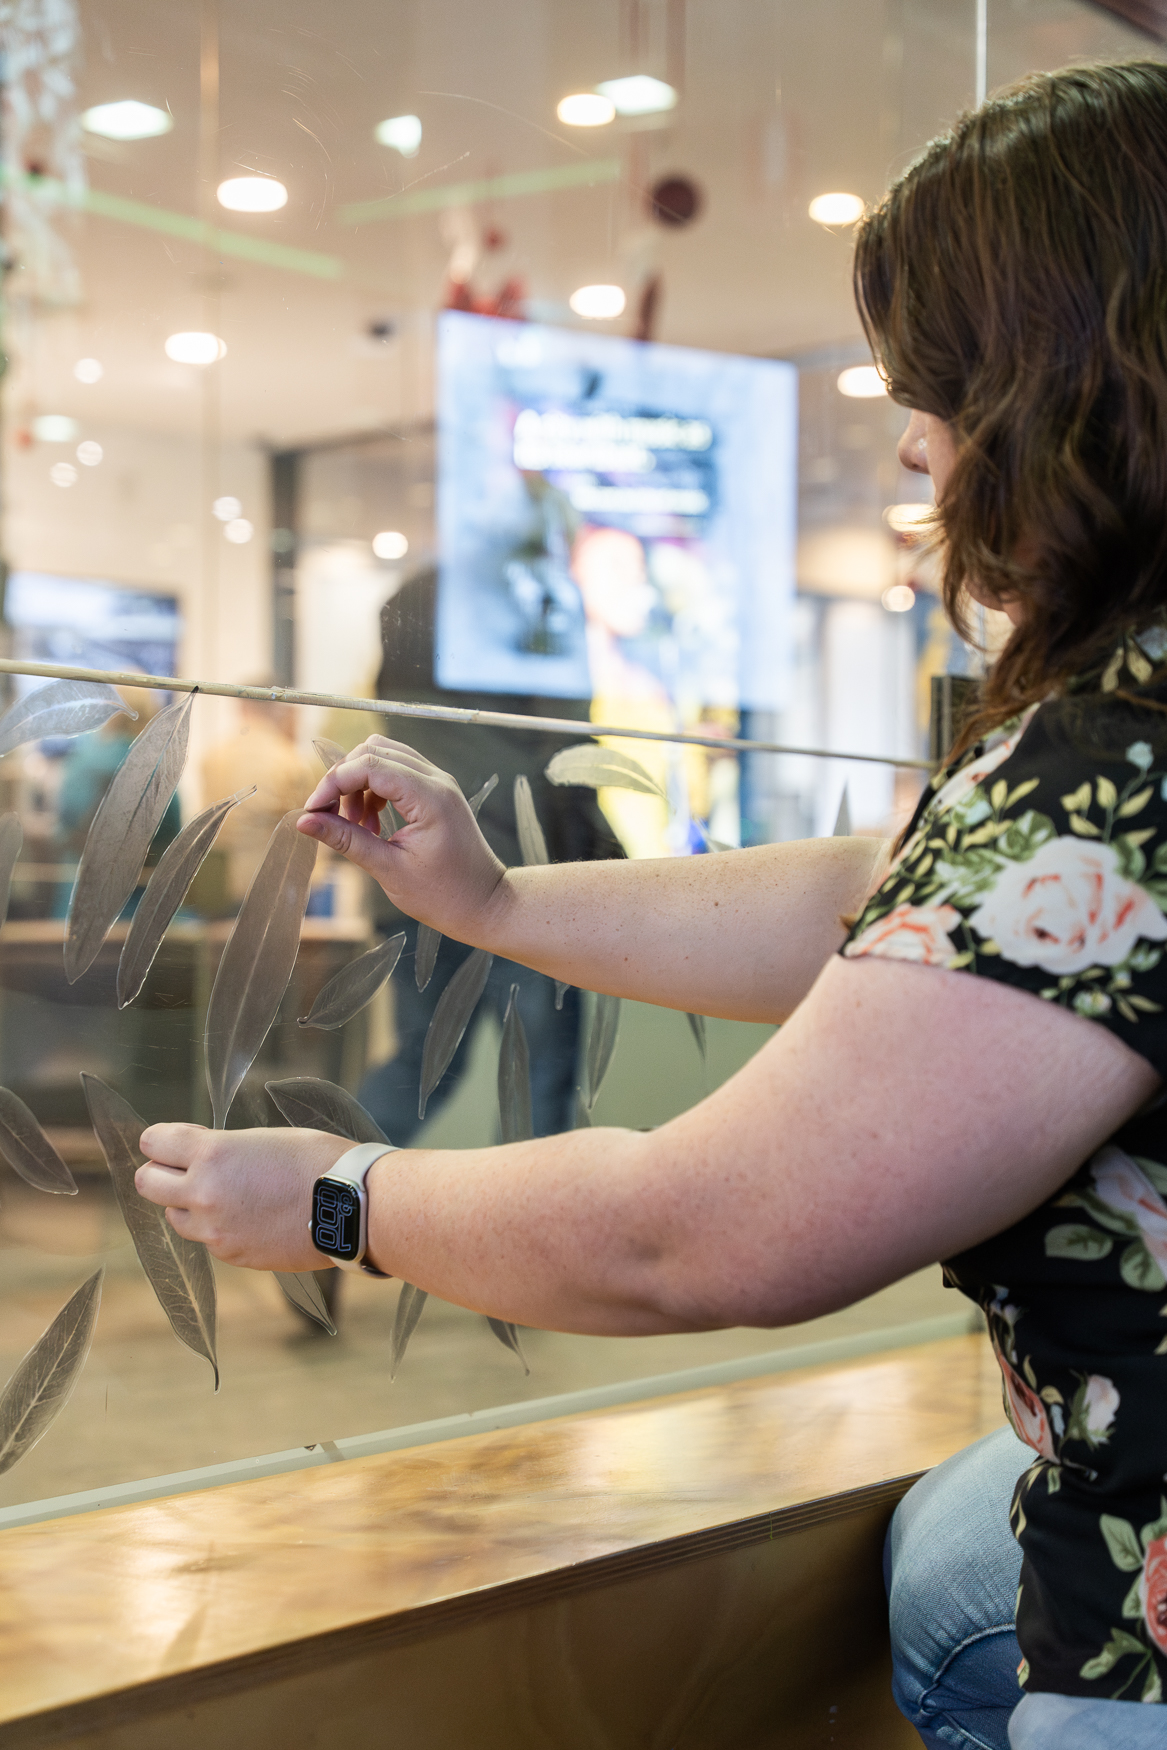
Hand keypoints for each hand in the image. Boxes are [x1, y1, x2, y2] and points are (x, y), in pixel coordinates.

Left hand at [135, 1124, 351, 1270]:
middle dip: (162, 1173)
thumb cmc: (317, 1160)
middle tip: (187, 1169)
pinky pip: (207, 1239)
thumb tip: (200, 1156)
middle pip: (147, 1183)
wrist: (351, 1207)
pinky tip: (252, 1217)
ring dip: (189, 1204)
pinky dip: (219, 1228)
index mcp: (213, 1153)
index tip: (177, 1142)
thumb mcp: (265, 1139)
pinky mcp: (231, 1255)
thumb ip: (224, 1149)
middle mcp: (204, 1193)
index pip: (153, 1142)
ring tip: (228, 1196)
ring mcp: (215, 1230)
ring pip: (174, 1216)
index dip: (163, 1140)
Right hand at [296, 737, 508, 936]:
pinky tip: (369, 824)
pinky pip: (397, 773)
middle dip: (344, 779)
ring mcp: (439, 783)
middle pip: (375, 751)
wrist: (485, 904)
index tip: (313, 810)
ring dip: (359, 784)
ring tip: (354, 826)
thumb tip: (304, 822)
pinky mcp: (436, 792)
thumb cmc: (444, 895)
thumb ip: (346, 839)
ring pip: (385, 757)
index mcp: (430, 797)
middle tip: (331, 817)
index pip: (370, 766)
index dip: (334, 782)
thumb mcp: (388, 870)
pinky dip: (374, 790)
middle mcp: (437, 780)